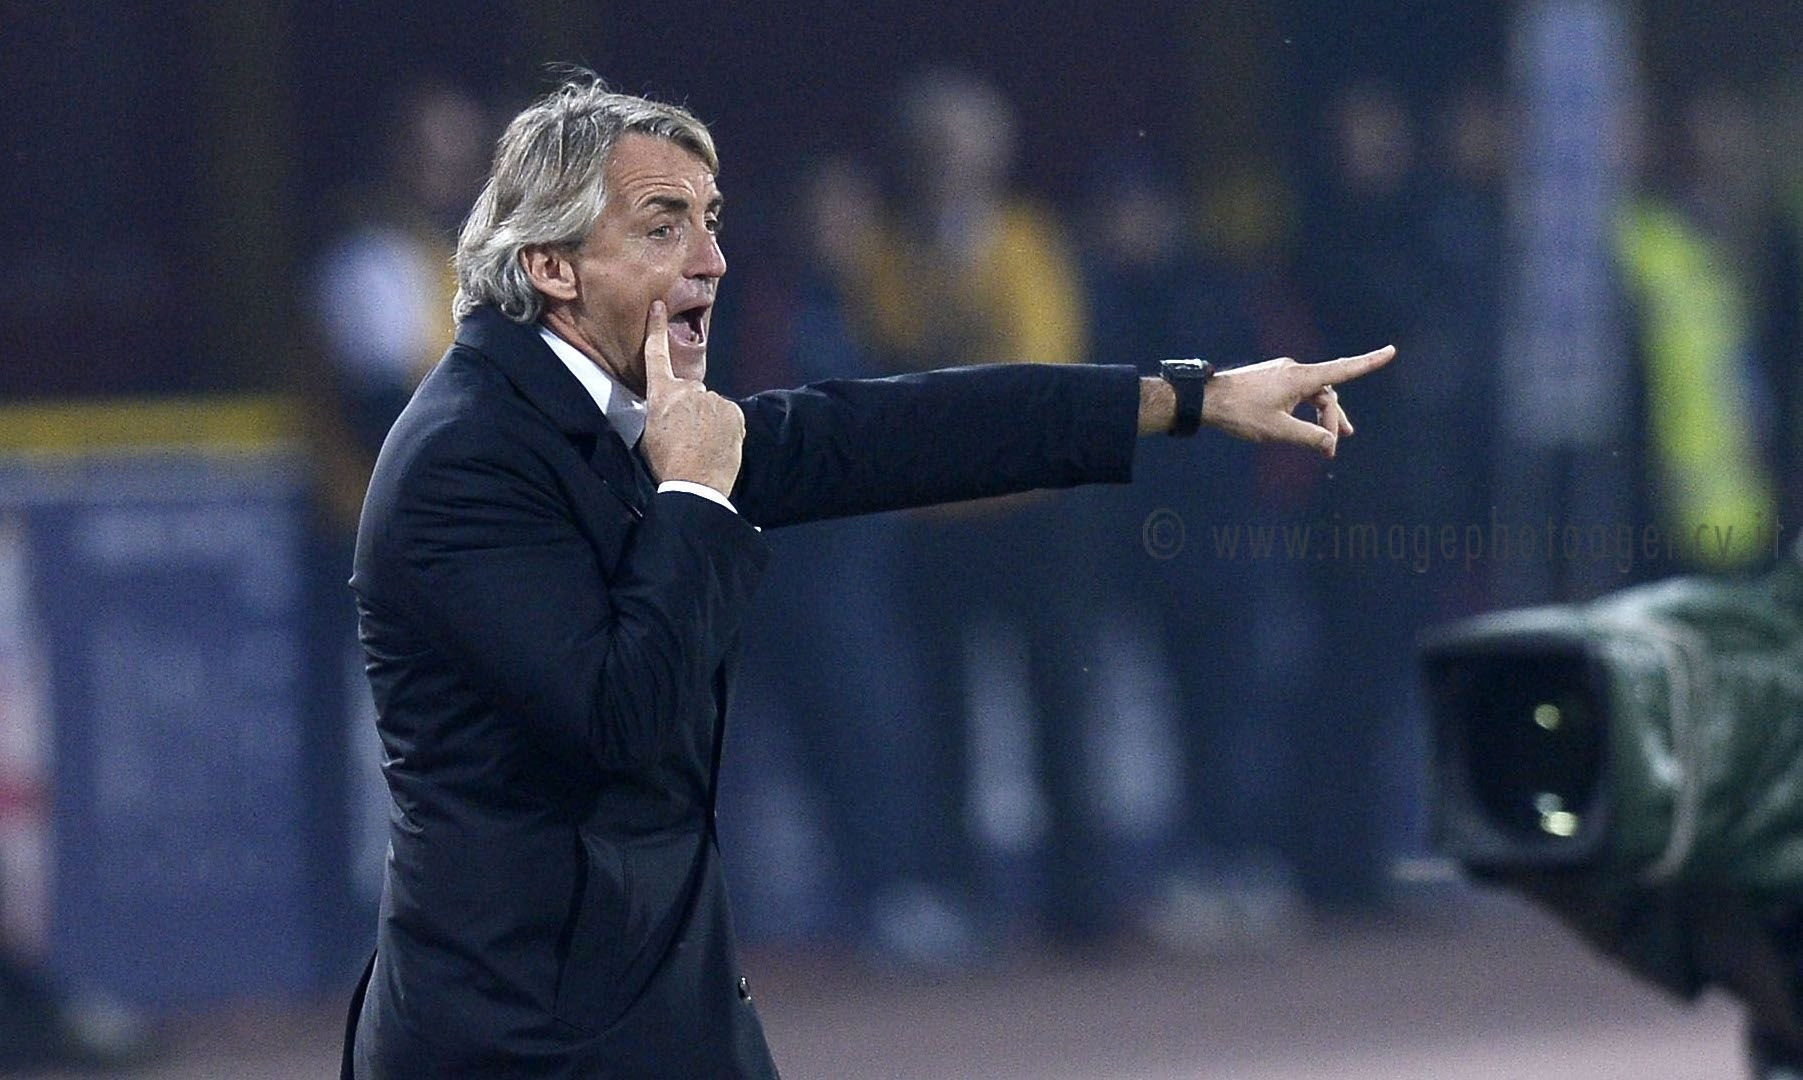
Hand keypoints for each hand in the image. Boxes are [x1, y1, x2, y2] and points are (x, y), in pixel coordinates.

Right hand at [639, 301, 743, 493]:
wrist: (695, 484)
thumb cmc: (667, 463)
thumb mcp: (649, 434)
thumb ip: (661, 411)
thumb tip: (671, 409)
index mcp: (661, 395)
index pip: (656, 356)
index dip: (656, 330)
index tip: (659, 305)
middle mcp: (688, 390)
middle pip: (690, 392)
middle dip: (690, 408)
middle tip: (686, 437)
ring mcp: (713, 399)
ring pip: (711, 406)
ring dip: (708, 420)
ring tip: (702, 445)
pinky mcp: (733, 411)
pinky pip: (728, 416)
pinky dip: (725, 427)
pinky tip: (718, 445)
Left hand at [1203, 345, 1394, 457]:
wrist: (1205, 399)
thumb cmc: (1240, 413)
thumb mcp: (1277, 431)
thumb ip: (1308, 437)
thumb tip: (1330, 444)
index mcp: (1299, 377)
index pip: (1342, 370)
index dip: (1368, 362)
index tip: (1391, 351)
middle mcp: (1293, 370)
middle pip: (1326, 394)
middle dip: (1332, 420)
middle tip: (1332, 448)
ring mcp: (1282, 373)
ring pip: (1312, 395)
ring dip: (1320, 417)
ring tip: (1330, 442)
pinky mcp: (1271, 379)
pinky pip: (1298, 394)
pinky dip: (1305, 411)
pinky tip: (1304, 426)